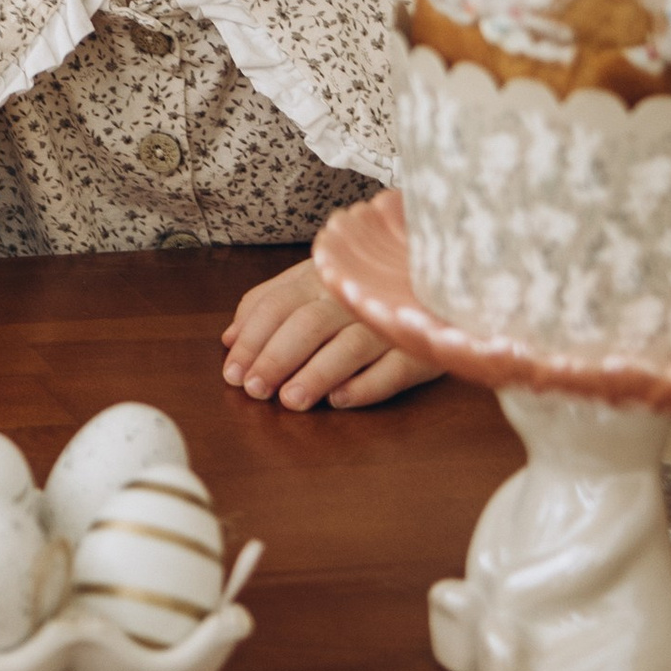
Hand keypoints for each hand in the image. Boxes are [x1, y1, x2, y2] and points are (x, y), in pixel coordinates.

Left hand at [223, 256, 439, 409]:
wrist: (441, 269)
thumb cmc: (363, 280)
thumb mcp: (316, 279)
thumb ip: (271, 301)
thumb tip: (228, 337)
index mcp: (324, 274)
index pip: (278, 303)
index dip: (252, 338)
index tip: (232, 372)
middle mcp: (355, 294)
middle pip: (309, 324)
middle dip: (276, 358)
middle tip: (254, 390)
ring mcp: (391, 319)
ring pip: (350, 346)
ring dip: (316, 374)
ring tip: (290, 401)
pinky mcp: (424, 347)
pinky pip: (395, 369)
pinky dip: (366, 385)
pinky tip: (340, 400)